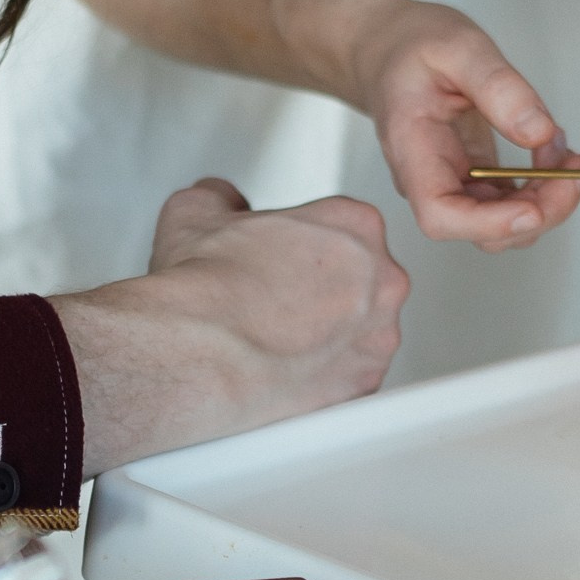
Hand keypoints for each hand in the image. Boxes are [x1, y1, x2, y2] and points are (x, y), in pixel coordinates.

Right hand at [58, 179, 410, 475]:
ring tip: (281, 337)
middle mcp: (382, 277)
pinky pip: (353, 375)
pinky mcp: (367, 383)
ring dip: (331, 332)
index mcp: (355, 224)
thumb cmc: (207, 290)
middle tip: (281, 298)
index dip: (307, 245)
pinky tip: (289, 368)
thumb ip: (223, 197)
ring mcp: (379, 334)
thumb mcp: (197, 211)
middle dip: (326, 289)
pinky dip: (327, 374)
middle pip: (363, 279)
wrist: (199, 354)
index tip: (284, 257)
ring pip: (362, 330)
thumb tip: (222, 200)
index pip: (344, 228)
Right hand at [327, 0, 579, 246]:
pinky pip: (511, 201)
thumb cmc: (413, 43)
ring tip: (574, 158)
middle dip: (539, 212)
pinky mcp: (474, 177)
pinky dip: (542, 187)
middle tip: (578, 171)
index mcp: (413, 150)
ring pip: (503, 222)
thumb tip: (538, 133)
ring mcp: (452, 183)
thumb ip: (497, 87)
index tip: (534, 208)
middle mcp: (429, 179)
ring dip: (547, 202)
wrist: (391, 47)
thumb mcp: (458, 47)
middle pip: (482, 229)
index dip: (489, 223)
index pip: (440, 215)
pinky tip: (557, 154)